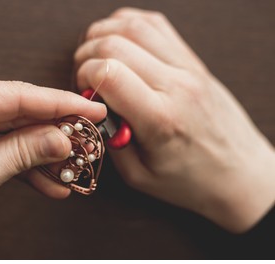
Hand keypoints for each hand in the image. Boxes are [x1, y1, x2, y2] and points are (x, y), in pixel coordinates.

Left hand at [0, 77, 105, 257]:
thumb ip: (22, 153)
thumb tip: (62, 138)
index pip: (18, 96)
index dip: (61, 103)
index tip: (91, 109)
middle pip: (21, 113)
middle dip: (56, 133)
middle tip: (88, 143)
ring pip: (17, 133)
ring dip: (45, 154)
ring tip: (73, 169)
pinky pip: (4, 148)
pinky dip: (27, 166)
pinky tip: (51, 182)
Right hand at [75, 7, 274, 231]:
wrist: (238, 173)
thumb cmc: (191, 180)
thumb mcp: (139, 176)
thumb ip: (109, 140)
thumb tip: (92, 108)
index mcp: (160, 119)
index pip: (110, 73)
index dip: (84, 75)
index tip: (84, 91)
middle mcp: (176, 85)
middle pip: (116, 43)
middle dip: (86, 55)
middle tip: (86, 77)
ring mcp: (188, 68)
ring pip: (135, 25)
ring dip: (104, 34)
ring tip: (97, 56)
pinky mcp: (193, 61)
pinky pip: (157, 25)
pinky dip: (129, 25)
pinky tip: (121, 42)